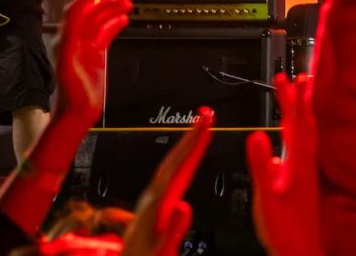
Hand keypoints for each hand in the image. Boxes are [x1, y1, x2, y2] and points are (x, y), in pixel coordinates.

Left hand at [54, 0, 131, 123]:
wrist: (77, 110)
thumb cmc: (71, 90)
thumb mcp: (68, 60)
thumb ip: (72, 37)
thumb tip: (77, 16)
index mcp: (66, 39)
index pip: (75, 12)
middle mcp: (74, 40)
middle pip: (90, 14)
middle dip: (105, 3)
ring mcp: (86, 47)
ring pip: (100, 22)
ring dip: (112, 11)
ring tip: (126, 4)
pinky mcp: (96, 55)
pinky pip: (106, 34)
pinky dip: (115, 24)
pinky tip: (123, 20)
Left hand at [121, 107, 214, 255]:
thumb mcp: (161, 252)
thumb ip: (173, 230)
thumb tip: (184, 206)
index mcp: (154, 208)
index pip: (176, 168)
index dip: (192, 143)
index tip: (205, 122)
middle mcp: (150, 201)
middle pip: (172, 161)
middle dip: (190, 136)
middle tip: (206, 114)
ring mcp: (150, 204)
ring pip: (169, 167)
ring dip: (185, 146)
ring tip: (200, 129)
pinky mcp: (154, 209)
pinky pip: (169, 178)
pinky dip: (181, 163)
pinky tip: (186, 161)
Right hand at [247, 74, 320, 255]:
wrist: (300, 251)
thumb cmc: (284, 230)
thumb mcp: (266, 197)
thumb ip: (261, 165)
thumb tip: (255, 133)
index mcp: (297, 163)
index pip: (296, 122)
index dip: (292, 98)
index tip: (288, 77)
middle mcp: (305, 163)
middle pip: (304, 123)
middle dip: (300, 99)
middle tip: (296, 76)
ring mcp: (307, 172)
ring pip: (307, 134)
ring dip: (302, 113)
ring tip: (300, 97)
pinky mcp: (305, 181)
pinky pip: (304, 148)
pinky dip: (299, 135)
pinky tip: (290, 141)